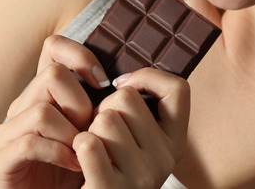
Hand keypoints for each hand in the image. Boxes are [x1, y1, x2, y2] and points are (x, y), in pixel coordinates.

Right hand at [0, 35, 108, 188]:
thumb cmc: (78, 167)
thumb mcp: (93, 129)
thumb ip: (99, 103)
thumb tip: (125, 79)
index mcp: (43, 92)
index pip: (53, 47)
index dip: (79, 55)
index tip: (104, 81)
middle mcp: (22, 105)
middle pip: (52, 76)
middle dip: (81, 103)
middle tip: (92, 129)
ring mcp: (8, 132)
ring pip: (41, 111)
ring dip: (71, 132)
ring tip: (84, 151)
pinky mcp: (1, 160)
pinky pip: (30, 143)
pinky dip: (58, 153)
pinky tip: (75, 165)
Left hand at [74, 68, 190, 188]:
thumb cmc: (108, 165)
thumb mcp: (135, 139)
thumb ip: (138, 110)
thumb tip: (123, 79)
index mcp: (175, 142)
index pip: (178, 88)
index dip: (148, 77)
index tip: (124, 86)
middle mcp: (165, 160)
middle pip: (126, 98)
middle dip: (103, 107)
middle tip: (101, 132)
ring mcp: (141, 178)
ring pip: (104, 118)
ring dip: (88, 128)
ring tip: (92, 149)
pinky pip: (88, 143)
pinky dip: (76, 145)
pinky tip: (80, 160)